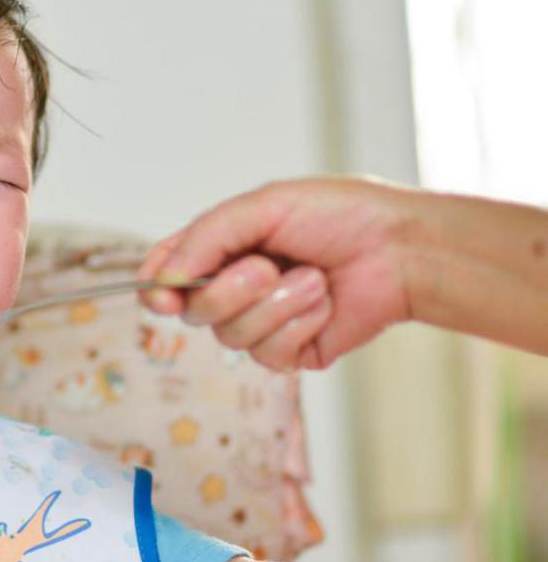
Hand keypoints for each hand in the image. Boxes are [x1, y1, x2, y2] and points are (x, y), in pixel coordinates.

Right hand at [138, 176, 414, 370]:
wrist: (402, 250)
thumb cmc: (341, 216)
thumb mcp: (262, 206)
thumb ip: (205, 236)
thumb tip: (165, 277)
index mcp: (223, 249)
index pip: (167, 274)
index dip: (159, 288)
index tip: (165, 294)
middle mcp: (236, 288)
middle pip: (194, 310)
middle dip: (230, 290)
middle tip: (268, 266)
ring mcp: (262, 323)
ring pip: (231, 336)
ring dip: (276, 305)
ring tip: (314, 279)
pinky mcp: (291, 353)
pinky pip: (269, 355)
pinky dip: (299, 324)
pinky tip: (324, 304)